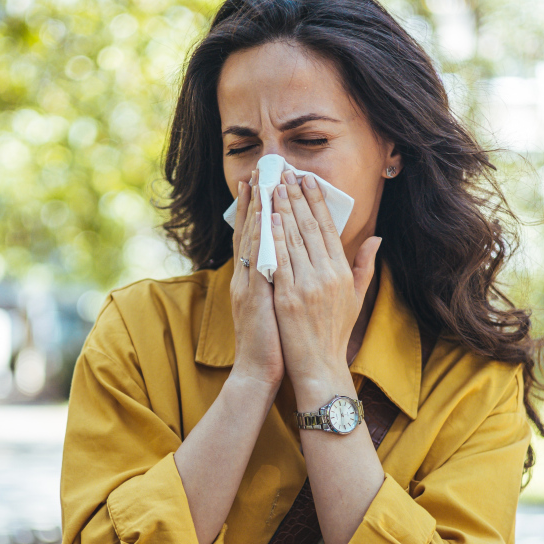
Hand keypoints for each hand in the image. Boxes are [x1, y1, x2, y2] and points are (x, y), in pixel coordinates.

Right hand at [229, 169, 283, 388]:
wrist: (258, 372)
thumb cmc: (273, 342)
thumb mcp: (279, 307)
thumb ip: (285, 282)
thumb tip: (297, 265)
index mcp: (253, 279)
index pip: (255, 238)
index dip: (258, 210)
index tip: (262, 183)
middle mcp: (246, 278)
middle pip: (248, 231)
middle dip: (253, 200)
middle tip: (258, 171)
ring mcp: (247, 286)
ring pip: (250, 241)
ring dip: (254, 211)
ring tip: (259, 183)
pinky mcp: (252, 297)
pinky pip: (256, 262)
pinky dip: (259, 239)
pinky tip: (264, 219)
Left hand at [268, 170, 381, 398]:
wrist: (319, 366)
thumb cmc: (335, 333)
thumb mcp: (356, 298)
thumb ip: (365, 266)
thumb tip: (376, 239)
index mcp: (343, 273)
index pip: (329, 229)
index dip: (318, 202)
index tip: (308, 181)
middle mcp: (328, 275)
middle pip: (310, 228)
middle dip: (297, 197)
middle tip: (287, 173)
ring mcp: (307, 285)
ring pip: (294, 239)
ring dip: (283, 209)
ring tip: (273, 186)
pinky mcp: (288, 297)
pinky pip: (280, 261)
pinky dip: (274, 237)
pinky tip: (267, 218)